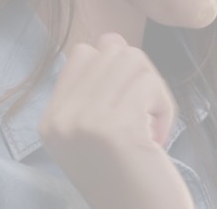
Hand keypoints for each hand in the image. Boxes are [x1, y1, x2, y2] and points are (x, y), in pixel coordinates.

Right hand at [40, 33, 193, 208]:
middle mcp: (59, 119)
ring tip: (148, 133)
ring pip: (133, 60)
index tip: (127, 113)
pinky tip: (154, 143)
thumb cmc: (133, 179)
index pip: (84, 53)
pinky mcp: (114, 128)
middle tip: (143, 124)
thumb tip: (111, 38)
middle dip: (141, 80)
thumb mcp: (100, 133)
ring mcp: (82, 122)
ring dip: (154, 94)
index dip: (118, 72)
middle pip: (113, 50)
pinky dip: (165, 110)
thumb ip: (99, 88)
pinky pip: (150, 85)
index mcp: (51, 120)